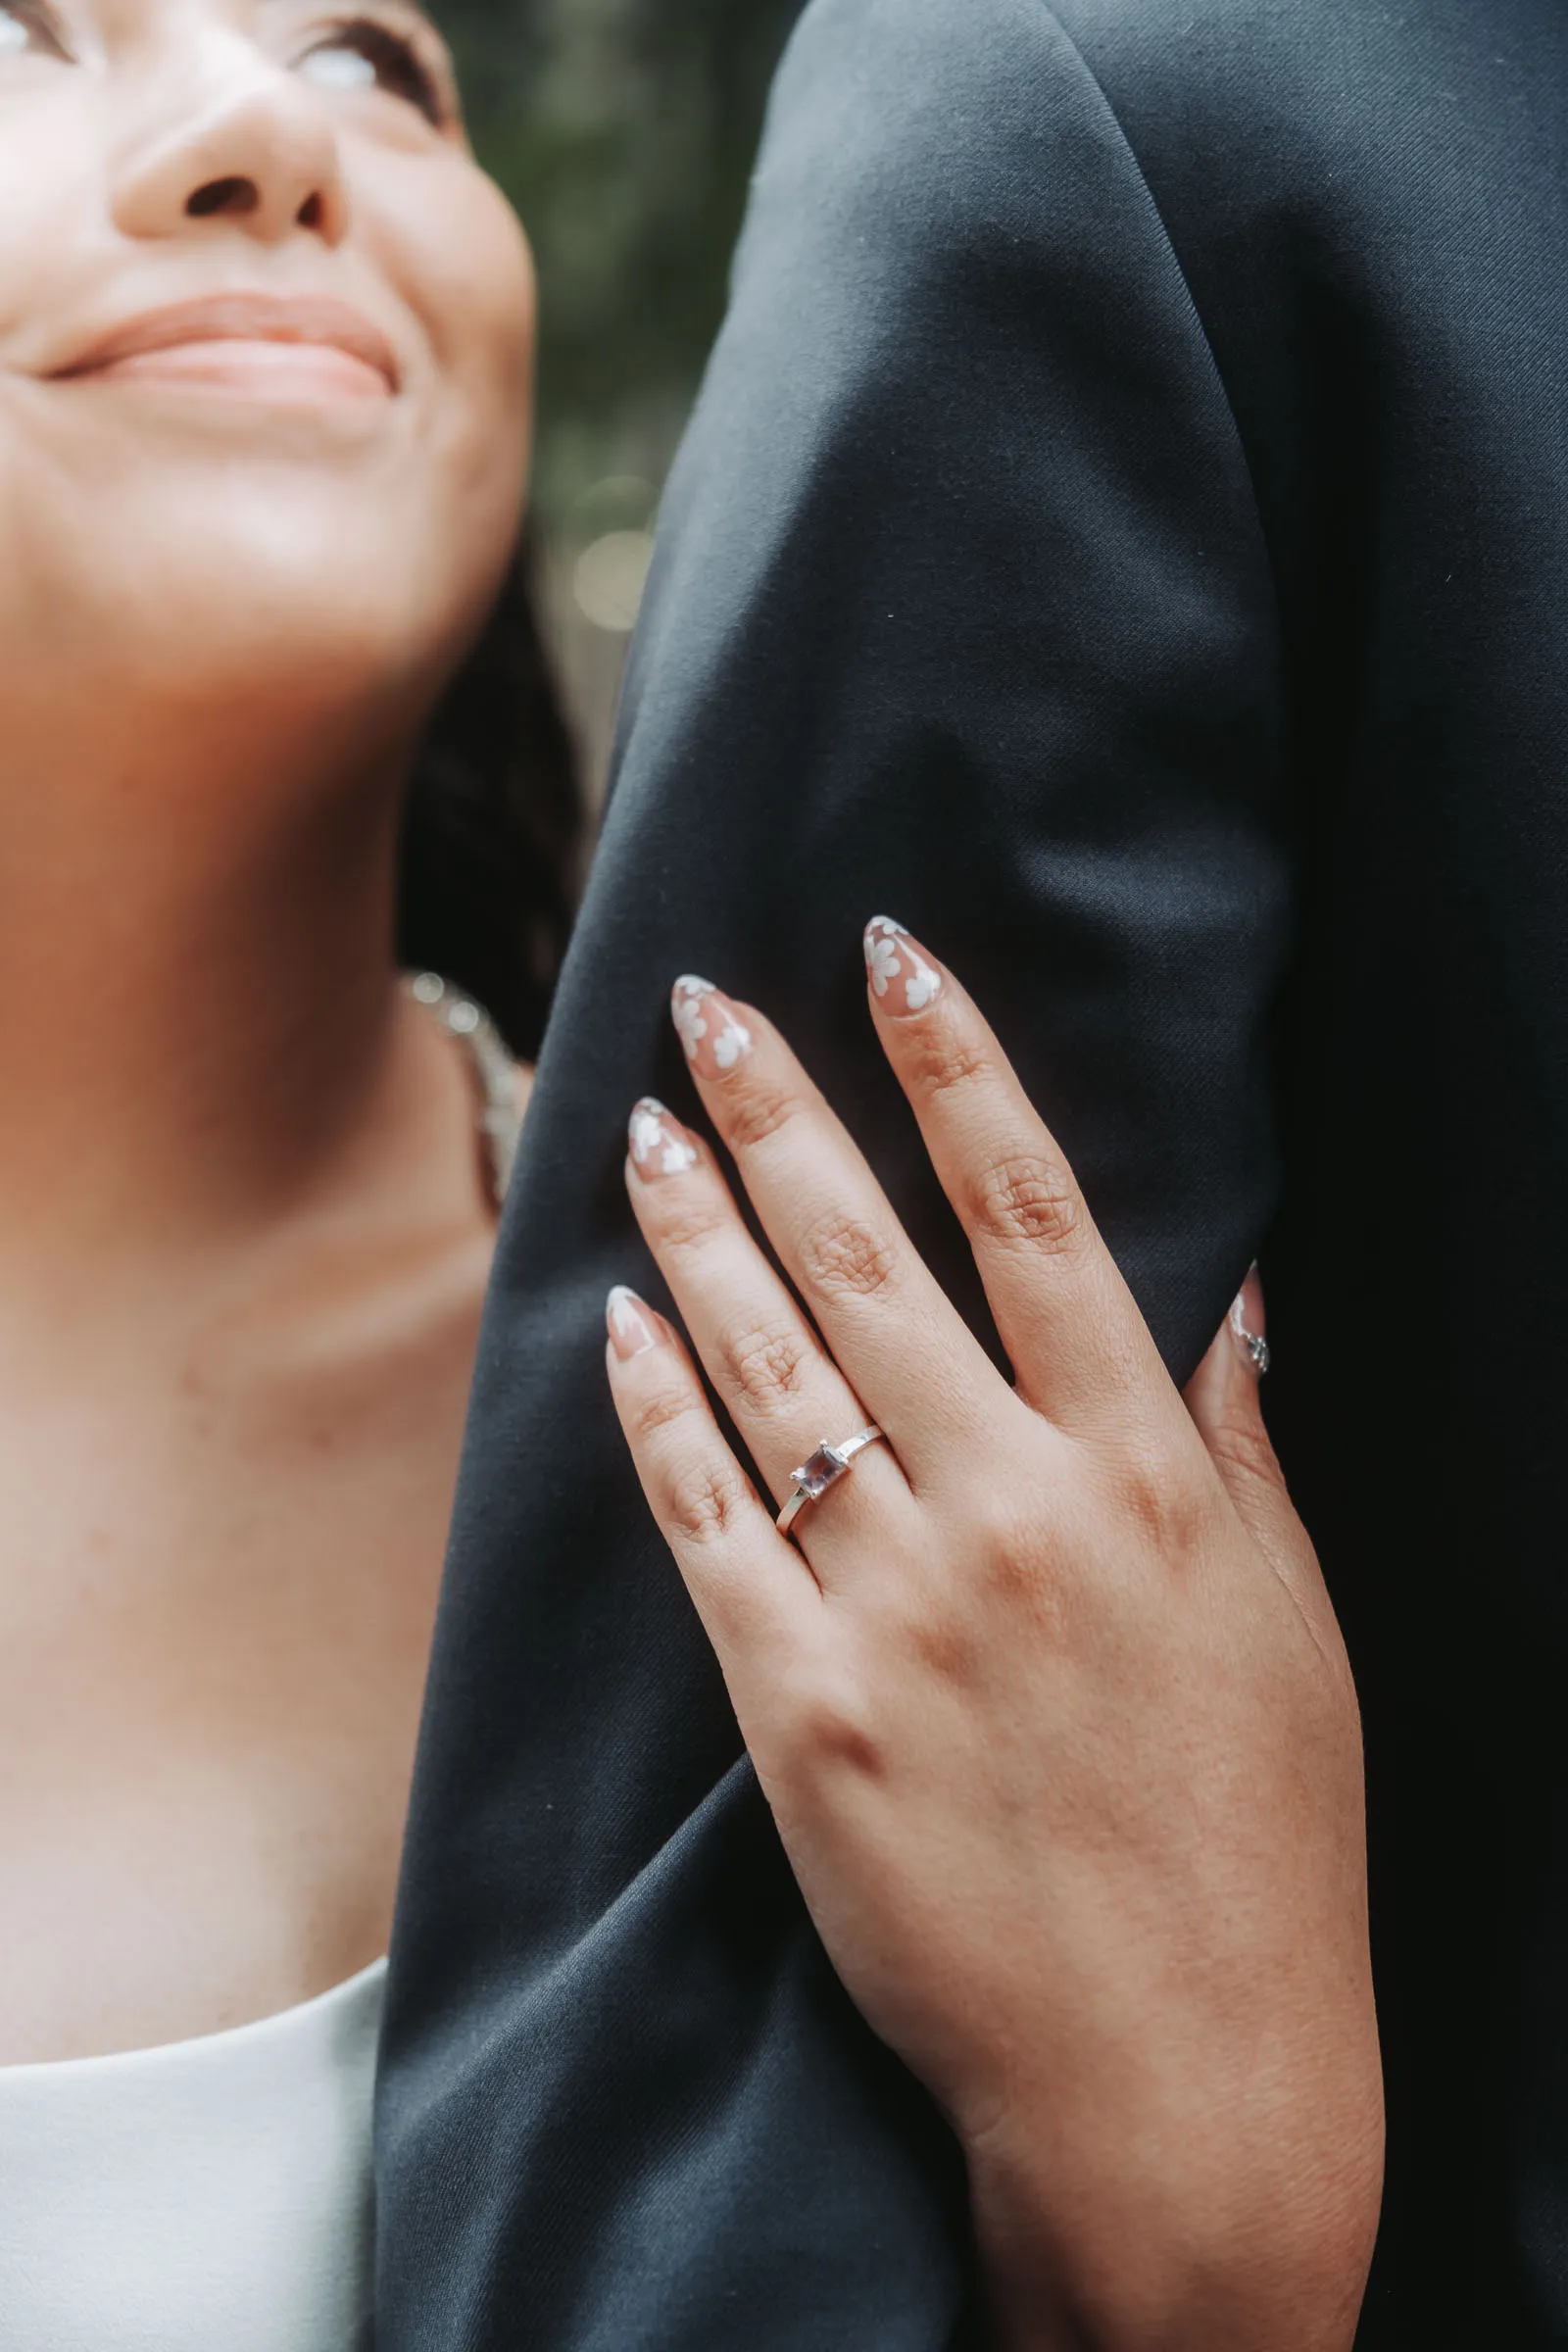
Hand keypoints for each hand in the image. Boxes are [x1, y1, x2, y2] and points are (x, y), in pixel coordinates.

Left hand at [605, 924, 1381, 2351]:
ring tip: (642, 1127)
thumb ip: (1232, 1435)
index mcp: (1144, 1473)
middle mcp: (1017, 1511)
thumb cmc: (1255, 1841)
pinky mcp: (805, 1708)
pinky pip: (707, 1518)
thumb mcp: (1288, 1616)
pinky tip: (612, 1321)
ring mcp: (901, 1606)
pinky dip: (653, 1408)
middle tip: (705, 1003)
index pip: (1038, 1213)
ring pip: (770, 1361)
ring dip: (694, 1228)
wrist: (1177, 2072)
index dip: (958, 1065)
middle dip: (780, 1110)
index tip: (891, 953)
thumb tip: (1217, 1283)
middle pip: (872, 1258)